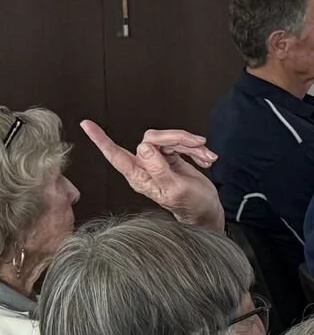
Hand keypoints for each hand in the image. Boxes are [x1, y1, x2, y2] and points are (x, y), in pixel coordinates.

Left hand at [81, 121, 223, 231]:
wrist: (207, 210)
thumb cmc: (191, 205)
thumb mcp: (176, 188)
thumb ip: (159, 169)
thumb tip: (143, 147)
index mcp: (140, 177)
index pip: (115, 156)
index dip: (101, 140)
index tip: (86, 125)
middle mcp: (145, 167)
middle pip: (152, 139)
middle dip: (177, 138)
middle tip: (197, 144)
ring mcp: (158, 161)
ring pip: (168, 139)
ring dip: (191, 145)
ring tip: (206, 156)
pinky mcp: (171, 157)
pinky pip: (180, 143)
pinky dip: (196, 149)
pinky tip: (206, 159)